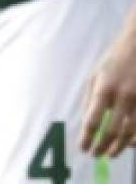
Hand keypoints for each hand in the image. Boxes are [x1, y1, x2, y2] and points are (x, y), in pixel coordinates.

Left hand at [80, 19, 135, 156]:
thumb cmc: (113, 61)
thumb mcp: (95, 75)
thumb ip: (90, 98)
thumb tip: (86, 121)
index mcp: (104, 89)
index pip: (93, 120)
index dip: (87, 137)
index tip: (83, 149)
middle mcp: (122, 97)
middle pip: (112, 131)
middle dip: (103, 146)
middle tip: (97, 155)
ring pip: (130, 134)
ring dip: (119, 147)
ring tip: (111, 153)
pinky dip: (134, 139)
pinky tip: (128, 144)